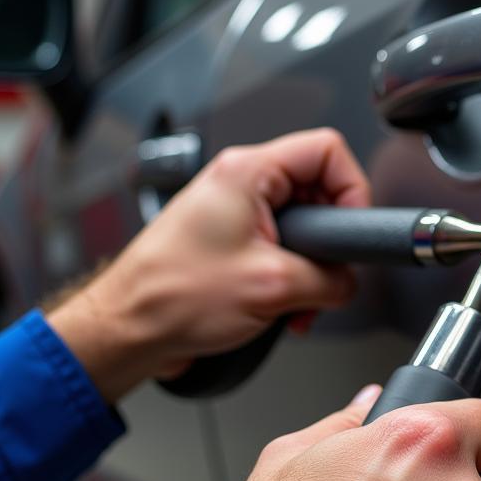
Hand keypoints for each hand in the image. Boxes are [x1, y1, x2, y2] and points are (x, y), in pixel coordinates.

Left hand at [48, 128, 369, 401]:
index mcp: (247, 172)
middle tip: (324, 273)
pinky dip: (292, 284)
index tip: (352, 229)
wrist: (128, 330)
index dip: (353, 188)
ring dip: (311, 273)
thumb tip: (349, 281)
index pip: (327, 150)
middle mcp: (240, 185)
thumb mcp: (273, 288)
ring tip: (298, 302)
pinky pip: (283, 254)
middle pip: (320, 194)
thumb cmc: (170, 297)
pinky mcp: (233, 244)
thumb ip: (330, 279)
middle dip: (329, 244)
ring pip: (304, 230)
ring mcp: (236, 215)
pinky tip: (282, 310)